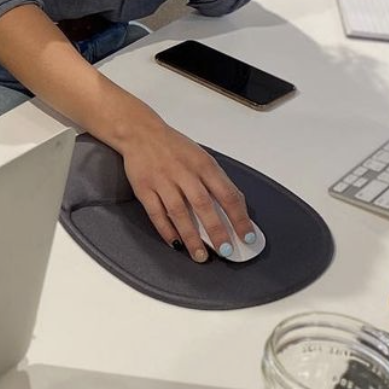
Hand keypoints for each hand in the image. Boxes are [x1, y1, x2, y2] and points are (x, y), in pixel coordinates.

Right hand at [121, 119, 254, 260]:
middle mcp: (184, 172)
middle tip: (225, 251)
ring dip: (191, 237)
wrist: (140, 132)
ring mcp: (162, 180)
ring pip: (179, 213)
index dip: (240, 217)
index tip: (248, 236)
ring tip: (200, 256)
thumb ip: (216, 180)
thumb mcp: (202, 157)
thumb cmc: (174, 147)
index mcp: (203, 164)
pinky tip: (175, 243)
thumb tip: (236, 208)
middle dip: (216, 230)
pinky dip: (166, 230)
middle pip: (203, 205)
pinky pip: (156, 213)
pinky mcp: (143, 188)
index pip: (227, 194)